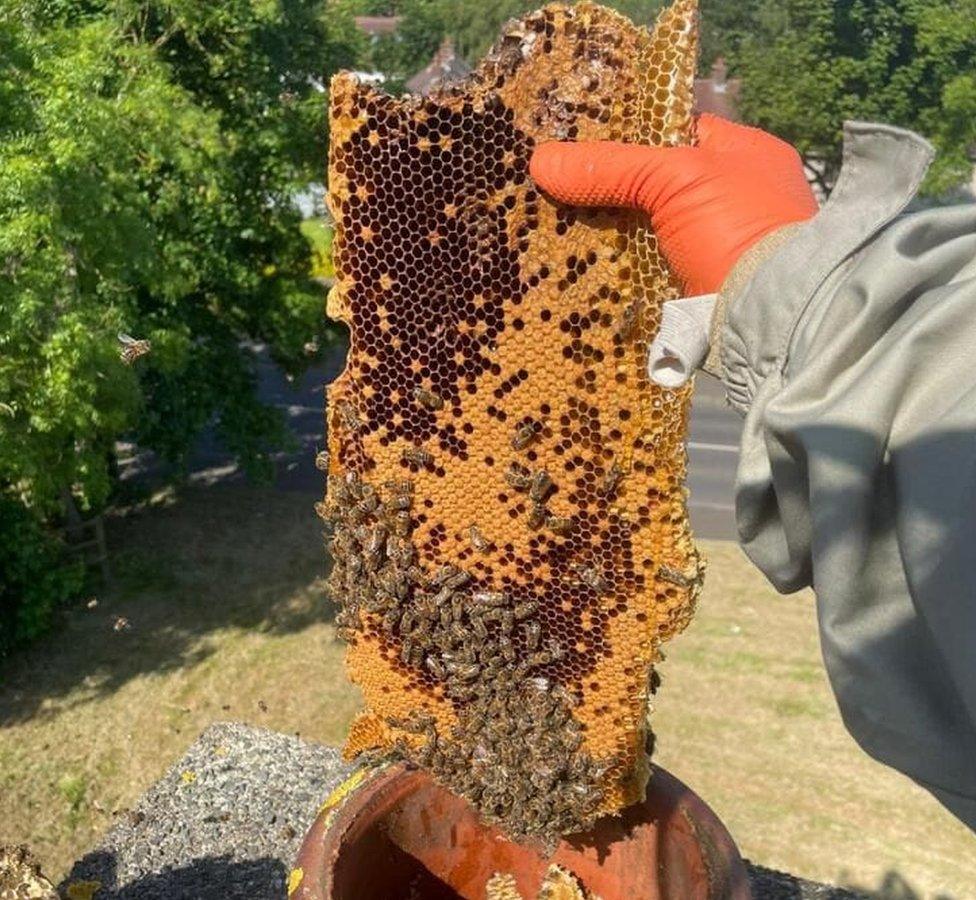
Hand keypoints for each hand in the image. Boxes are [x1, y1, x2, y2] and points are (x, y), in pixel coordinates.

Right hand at [529, 114, 817, 295]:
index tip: (581, 142)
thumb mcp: (674, 179)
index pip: (677, 132)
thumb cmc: (738, 226)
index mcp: (745, 155)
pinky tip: (583, 270)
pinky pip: (649, 273)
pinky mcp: (700, 291)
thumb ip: (611, 167)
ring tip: (558, 230)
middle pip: (657, 186)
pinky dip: (621, 272)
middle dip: (612, 191)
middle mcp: (736, 199)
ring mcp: (719, 249)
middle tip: (561, 189)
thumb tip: (541, 160)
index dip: (630, 134)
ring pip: (649, 233)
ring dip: (612, 236)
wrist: (769, 317)